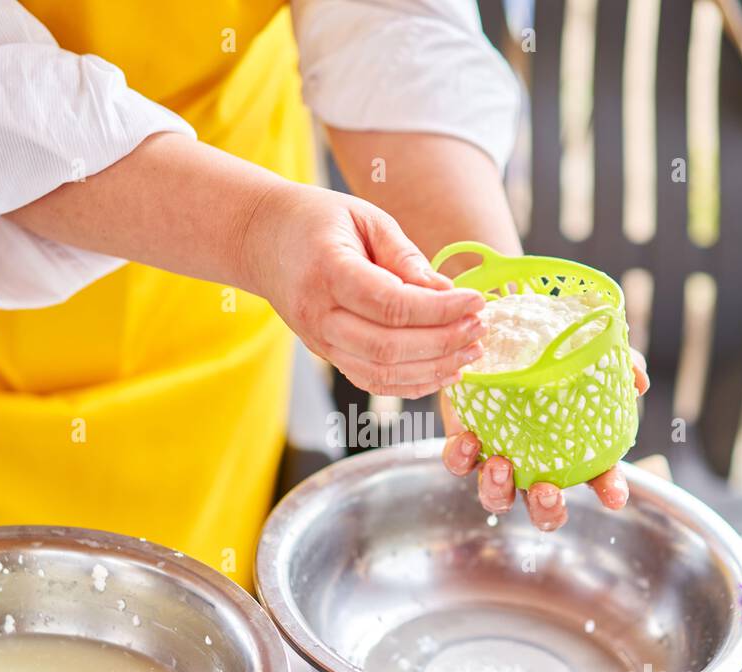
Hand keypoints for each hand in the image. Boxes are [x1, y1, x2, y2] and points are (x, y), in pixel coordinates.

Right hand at [240, 182, 486, 398]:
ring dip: (434, 369)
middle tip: (480, 328)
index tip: (476, 301)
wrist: (261, 239)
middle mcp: (319, 315)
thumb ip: (404, 257)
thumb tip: (446, 292)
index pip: (392, 305)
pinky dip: (413, 383)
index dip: (440, 311)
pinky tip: (445, 369)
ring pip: (382, 375)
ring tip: (472, 352)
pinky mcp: (327, 354)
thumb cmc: (316, 220)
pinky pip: (373, 382)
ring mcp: (319, 341)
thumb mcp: (365, 218)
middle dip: (444, 343)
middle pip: (389, 348)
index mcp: (328, 272)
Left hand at [440, 351, 649, 530]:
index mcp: (574, 450)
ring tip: (502, 464)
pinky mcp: (464, 442)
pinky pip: (458, 464)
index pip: (600, 479)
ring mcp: (499, 457)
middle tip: (546, 490)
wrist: (498, 331)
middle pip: (544, 508)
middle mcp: (535, 463)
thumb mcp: (586, 351)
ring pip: (498, 496)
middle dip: (547, 510)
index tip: (615, 497)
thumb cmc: (548, 349)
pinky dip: (462, 458)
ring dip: (499, 490)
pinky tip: (470, 440)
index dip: (610, 491)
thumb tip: (638, 382)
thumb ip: (618, 363)